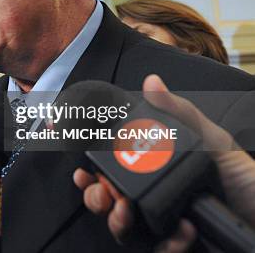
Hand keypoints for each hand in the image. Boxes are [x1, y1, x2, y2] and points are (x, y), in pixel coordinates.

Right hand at [74, 74, 254, 251]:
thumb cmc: (248, 182)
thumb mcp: (215, 143)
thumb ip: (181, 114)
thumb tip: (152, 82)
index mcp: (158, 170)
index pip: (115, 167)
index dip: (91, 167)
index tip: (80, 166)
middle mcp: (155, 198)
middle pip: (108, 198)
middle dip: (94, 194)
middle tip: (100, 190)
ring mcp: (163, 226)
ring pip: (120, 226)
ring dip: (115, 218)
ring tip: (125, 210)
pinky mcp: (175, 248)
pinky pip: (154, 251)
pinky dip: (164, 244)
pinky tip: (181, 232)